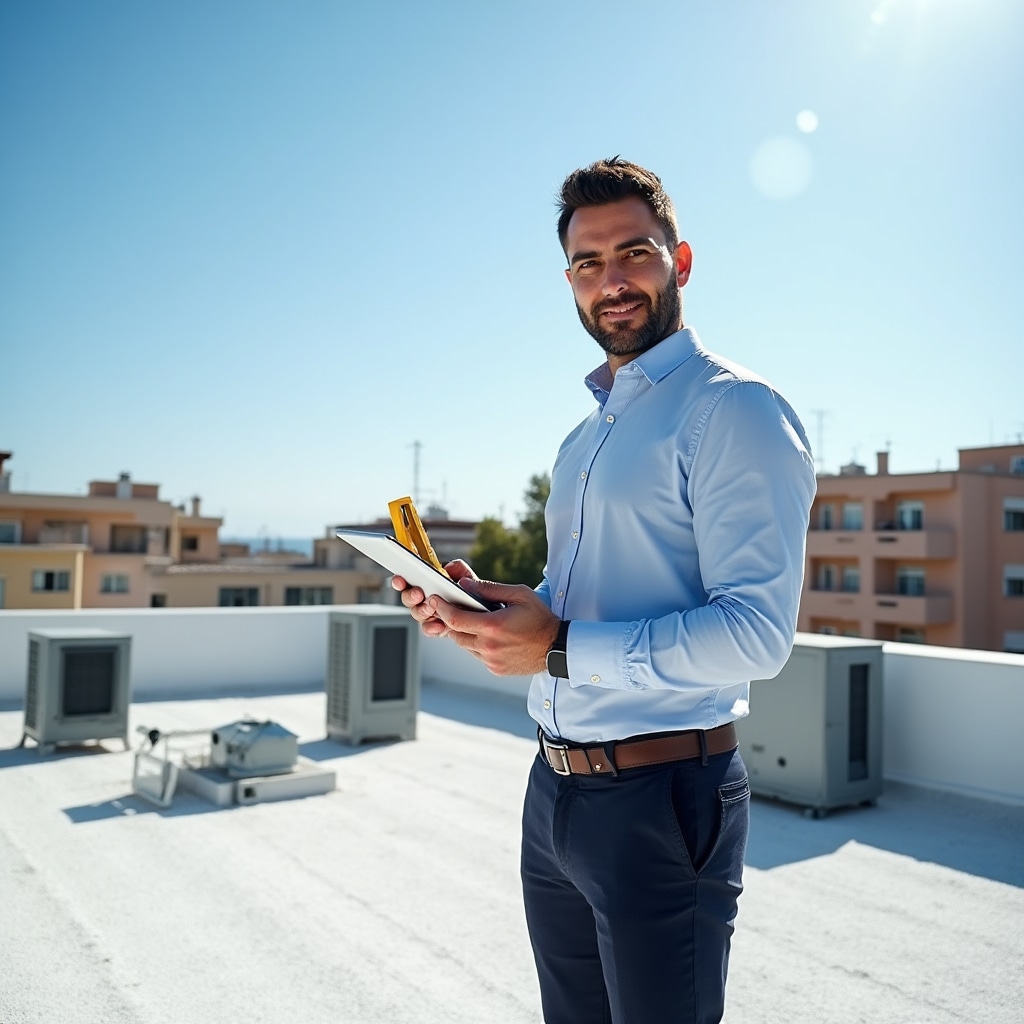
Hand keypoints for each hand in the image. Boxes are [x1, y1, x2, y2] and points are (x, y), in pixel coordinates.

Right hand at [392, 560, 477, 637]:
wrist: (483, 612)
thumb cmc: (473, 593)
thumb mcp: (469, 577)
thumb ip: (459, 570)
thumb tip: (449, 567)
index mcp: (428, 583)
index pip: (408, 580)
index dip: (400, 580)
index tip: (400, 579)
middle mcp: (426, 598)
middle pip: (408, 598)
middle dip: (410, 596)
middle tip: (418, 593)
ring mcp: (431, 614)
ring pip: (418, 614)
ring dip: (422, 611)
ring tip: (431, 608)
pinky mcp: (439, 627)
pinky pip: (430, 629)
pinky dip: (432, 627)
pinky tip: (439, 625)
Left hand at [426, 579, 560, 676]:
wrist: (557, 647)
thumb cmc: (540, 619)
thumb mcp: (519, 595)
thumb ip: (490, 589)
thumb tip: (466, 584)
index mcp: (493, 626)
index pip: (455, 619)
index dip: (441, 609)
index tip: (435, 600)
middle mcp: (489, 646)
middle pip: (455, 633)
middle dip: (453, 621)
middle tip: (458, 609)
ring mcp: (491, 661)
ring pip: (465, 645)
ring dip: (466, 633)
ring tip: (480, 623)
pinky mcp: (495, 669)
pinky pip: (476, 655)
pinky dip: (478, 645)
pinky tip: (492, 637)